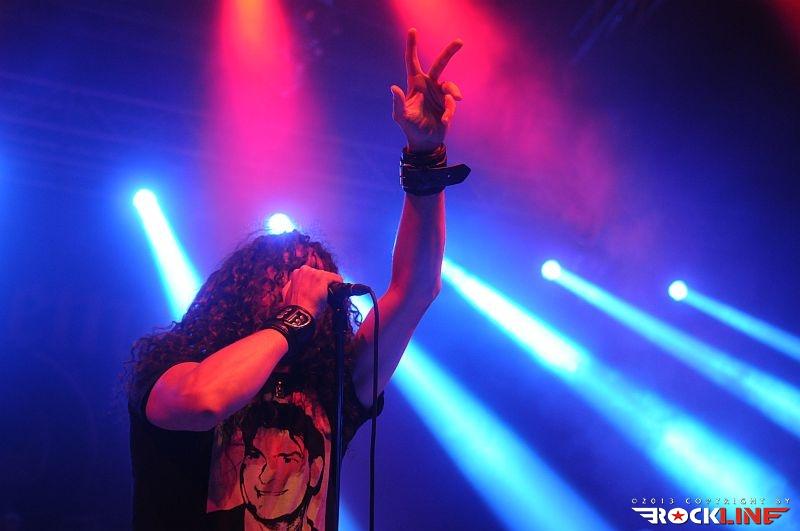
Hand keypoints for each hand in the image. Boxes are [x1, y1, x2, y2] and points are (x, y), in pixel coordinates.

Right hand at [281, 265, 342, 319]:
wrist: (299, 313)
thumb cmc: (294, 306)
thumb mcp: (287, 292)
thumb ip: (292, 285)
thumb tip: (293, 284)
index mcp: (296, 273)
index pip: (310, 274)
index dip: (314, 283)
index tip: (315, 290)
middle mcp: (304, 270)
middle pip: (319, 273)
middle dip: (321, 282)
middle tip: (321, 294)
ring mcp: (314, 273)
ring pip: (327, 276)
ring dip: (328, 284)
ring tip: (327, 294)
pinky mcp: (323, 278)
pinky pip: (335, 278)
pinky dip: (338, 282)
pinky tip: (338, 288)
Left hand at [391, 28, 463, 152]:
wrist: (425, 142)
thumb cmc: (410, 128)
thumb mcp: (401, 116)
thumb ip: (398, 102)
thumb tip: (394, 87)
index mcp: (415, 84)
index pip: (412, 62)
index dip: (412, 46)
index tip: (413, 30)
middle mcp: (428, 85)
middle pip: (440, 64)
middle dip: (450, 52)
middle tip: (460, 41)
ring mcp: (439, 93)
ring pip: (451, 86)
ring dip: (452, 96)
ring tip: (448, 111)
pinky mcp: (448, 103)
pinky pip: (452, 103)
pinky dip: (448, 112)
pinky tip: (443, 121)